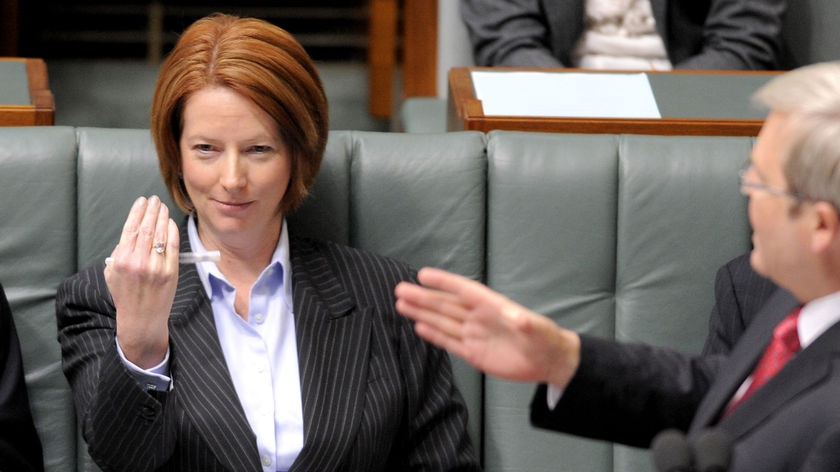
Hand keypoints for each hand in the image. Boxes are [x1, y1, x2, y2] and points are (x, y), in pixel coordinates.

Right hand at [104, 196, 178, 367]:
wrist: (141, 319)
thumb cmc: (125, 295)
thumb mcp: (111, 273)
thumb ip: (118, 253)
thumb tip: (131, 233)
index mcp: (121, 260)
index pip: (130, 228)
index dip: (137, 212)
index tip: (141, 201)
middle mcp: (138, 261)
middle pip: (147, 228)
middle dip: (151, 210)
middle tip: (154, 200)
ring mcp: (156, 266)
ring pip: (161, 234)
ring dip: (162, 217)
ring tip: (162, 207)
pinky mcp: (171, 271)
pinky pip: (174, 246)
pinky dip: (172, 232)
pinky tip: (170, 223)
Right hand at [395, 267, 580, 387]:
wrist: (548, 361)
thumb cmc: (545, 339)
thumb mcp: (538, 329)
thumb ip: (526, 323)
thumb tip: (520, 318)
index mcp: (492, 306)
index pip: (464, 290)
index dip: (444, 282)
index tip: (423, 274)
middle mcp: (479, 318)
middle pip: (446, 305)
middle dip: (423, 297)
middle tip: (400, 289)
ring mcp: (474, 335)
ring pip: (443, 321)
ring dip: (422, 313)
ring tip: (401, 304)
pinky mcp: (473, 353)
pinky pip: (449, 341)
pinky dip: (434, 334)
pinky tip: (418, 327)